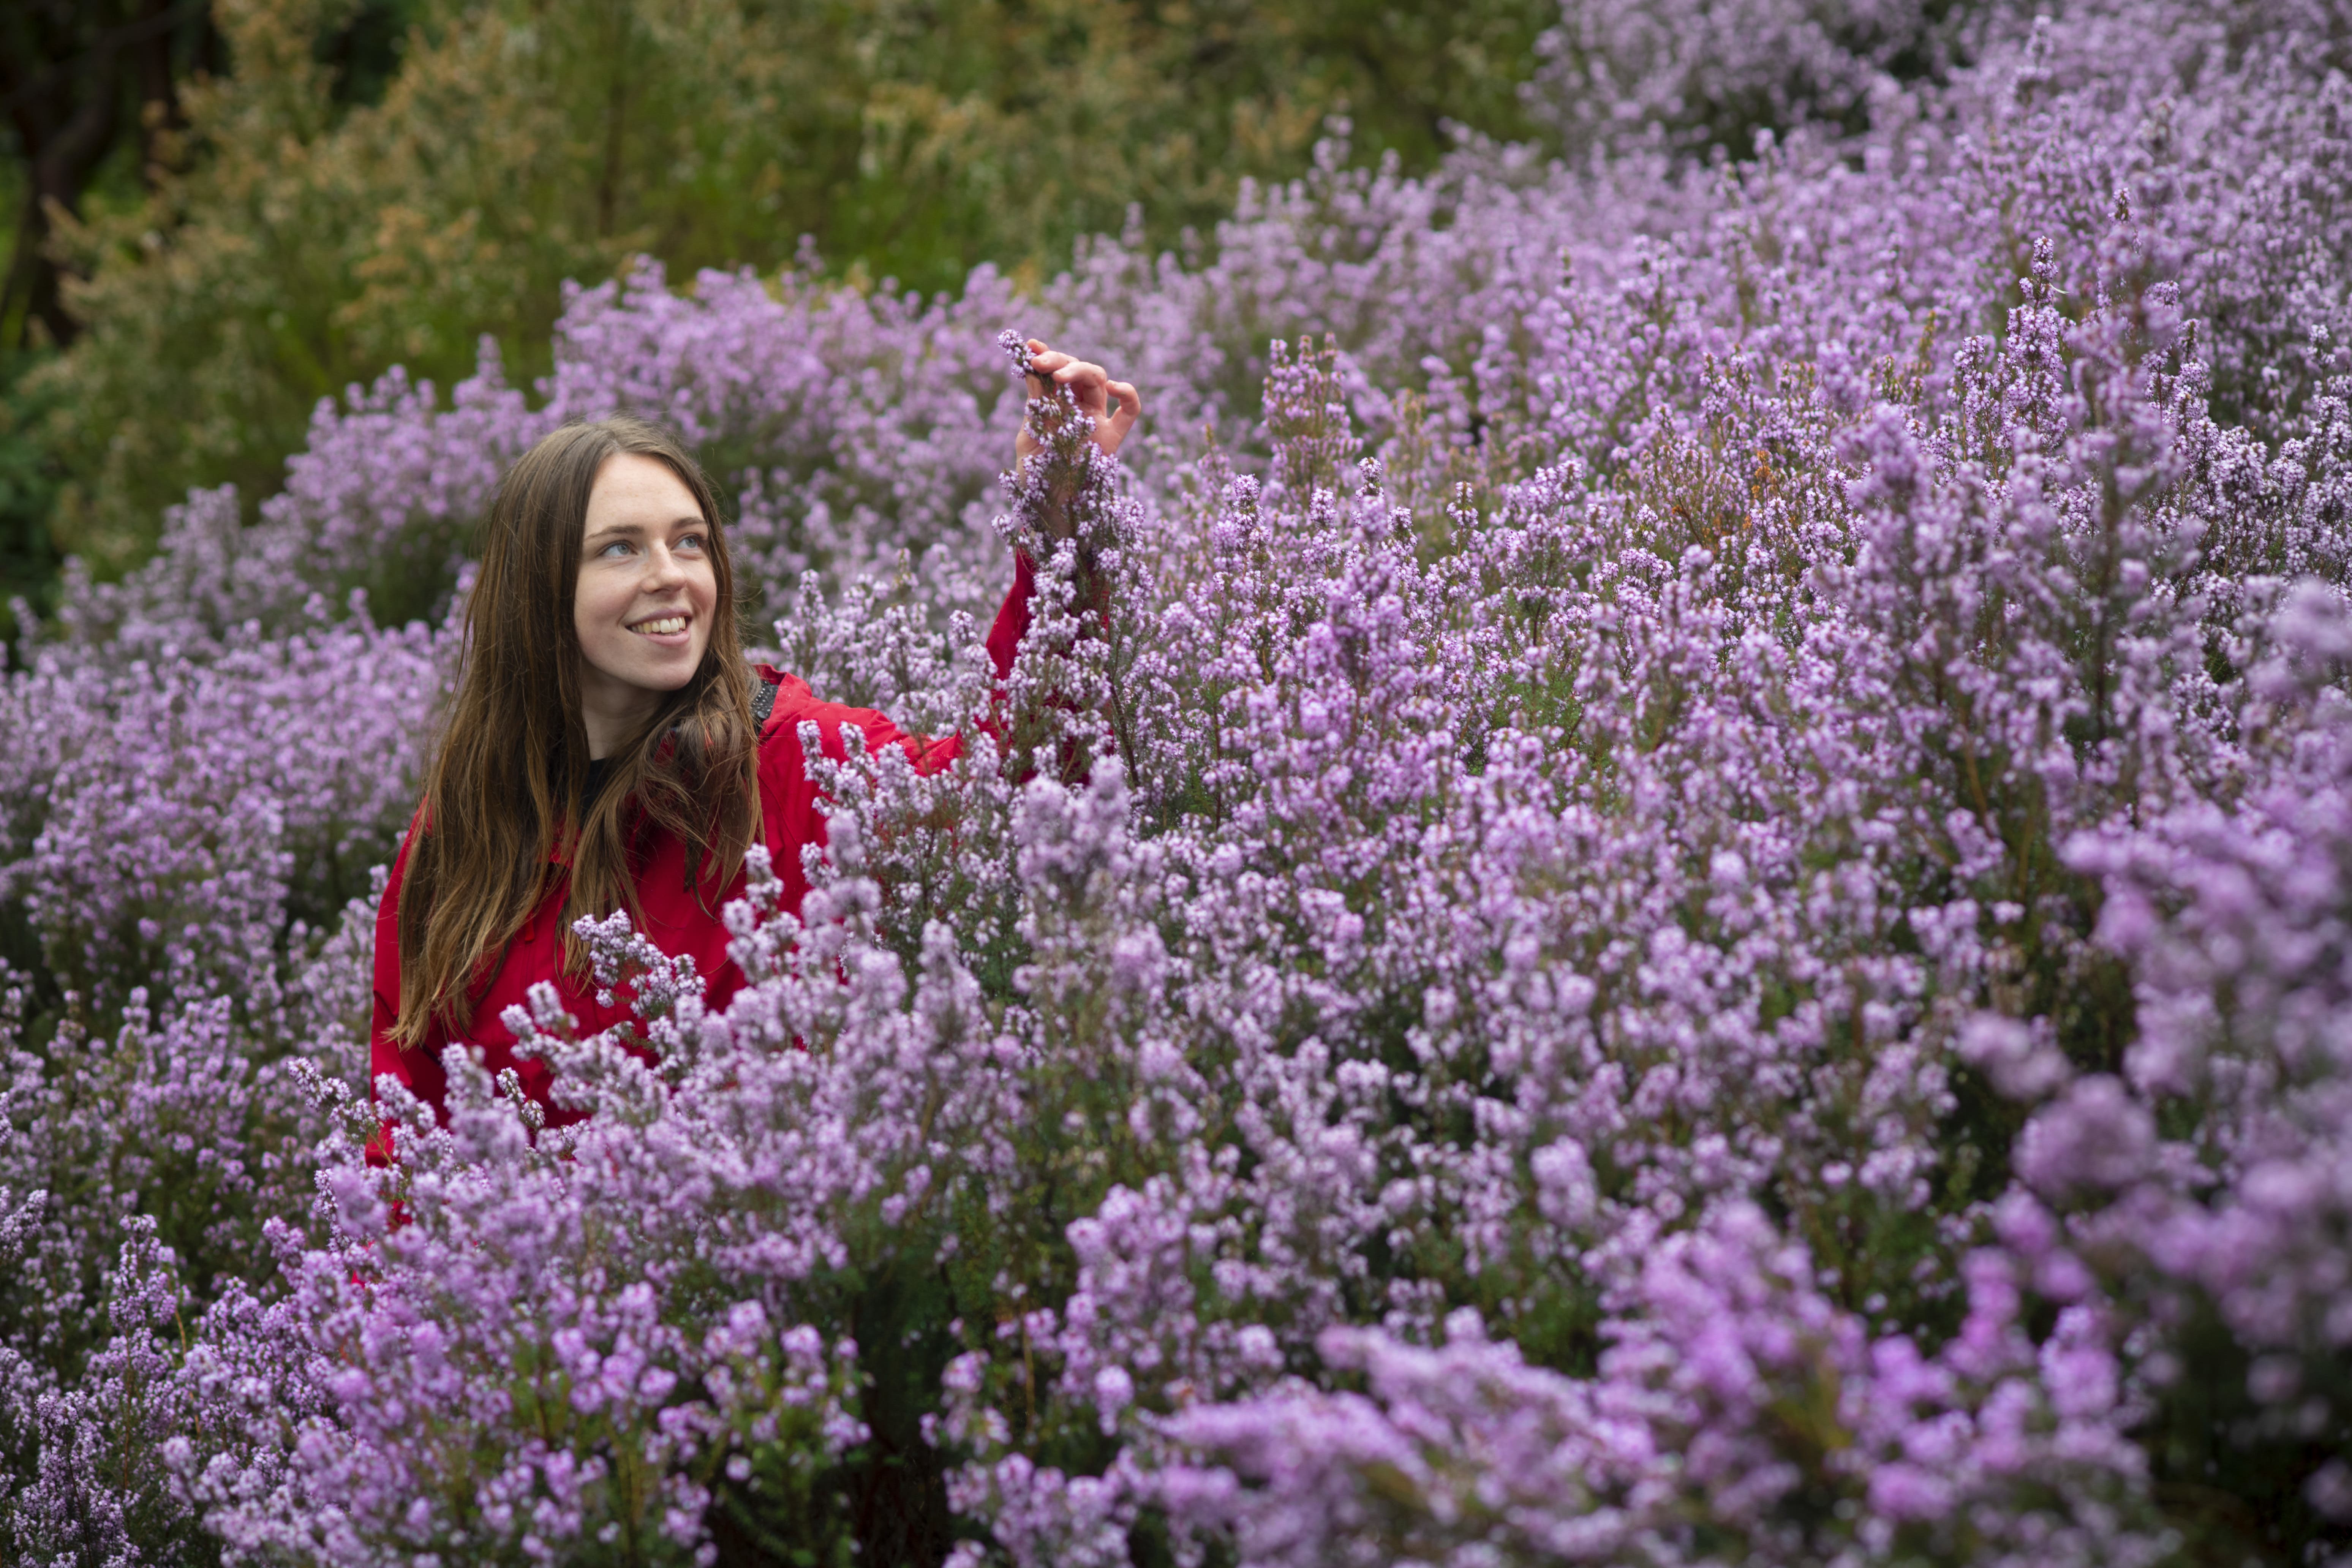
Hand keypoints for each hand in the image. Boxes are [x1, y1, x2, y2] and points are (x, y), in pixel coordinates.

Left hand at [1015, 339, 1141, 461]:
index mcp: (1058, 404)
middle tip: (1039, 363)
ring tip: (1057, 375)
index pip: (1057, 371)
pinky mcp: (1112, 438)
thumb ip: (1035, 403)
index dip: (1047, 355)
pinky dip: (1128, 394)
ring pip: (1099, 380)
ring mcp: (1098, 421)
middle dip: (1059, 360)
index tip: (1030, 347)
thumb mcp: (1029, 433)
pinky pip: (1130, 412)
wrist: (1046, 506)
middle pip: (1078, 369)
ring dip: (1080, 369)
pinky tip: (1114, 387)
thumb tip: (1032, 368)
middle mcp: (1079, 408)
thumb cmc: (1034, 472)